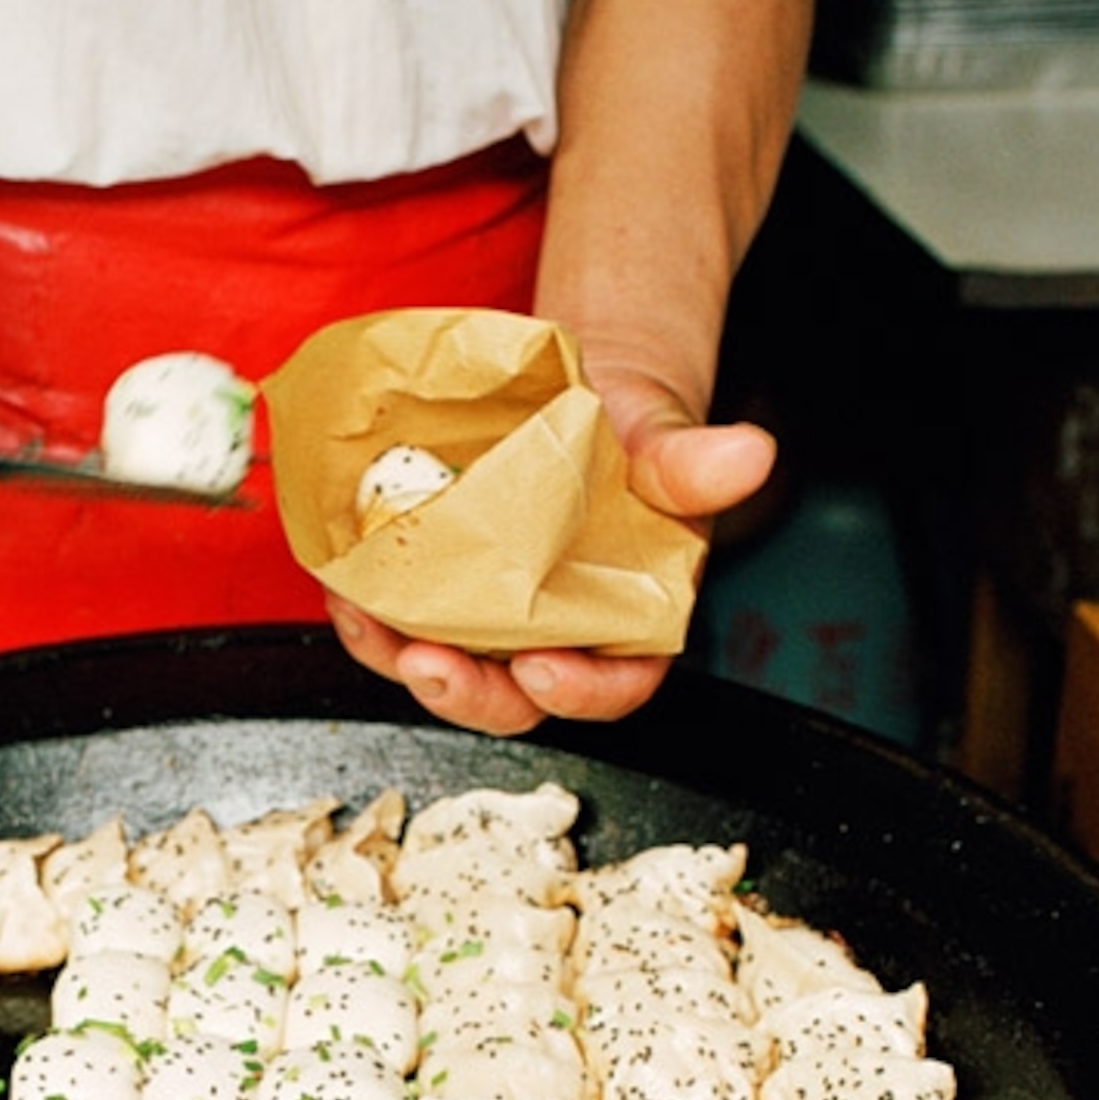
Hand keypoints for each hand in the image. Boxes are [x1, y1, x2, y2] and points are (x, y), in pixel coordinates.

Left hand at [325, 376, 776, 736]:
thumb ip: (694, 462)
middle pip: (515, 697)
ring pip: (448, 667)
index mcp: (627, 627)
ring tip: (369, 621)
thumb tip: (749, 452)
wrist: (575, 402)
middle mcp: (557, 639)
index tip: (542, 668)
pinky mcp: (443, 598)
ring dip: (400, 657)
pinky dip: (371, 613)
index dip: (580, 691)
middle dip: (469, 692)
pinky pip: (402, 623)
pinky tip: (349, 586)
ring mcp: (493, 626)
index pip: (614, 686)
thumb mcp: (662, 443)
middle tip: (430, 664)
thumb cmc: (628, 436)